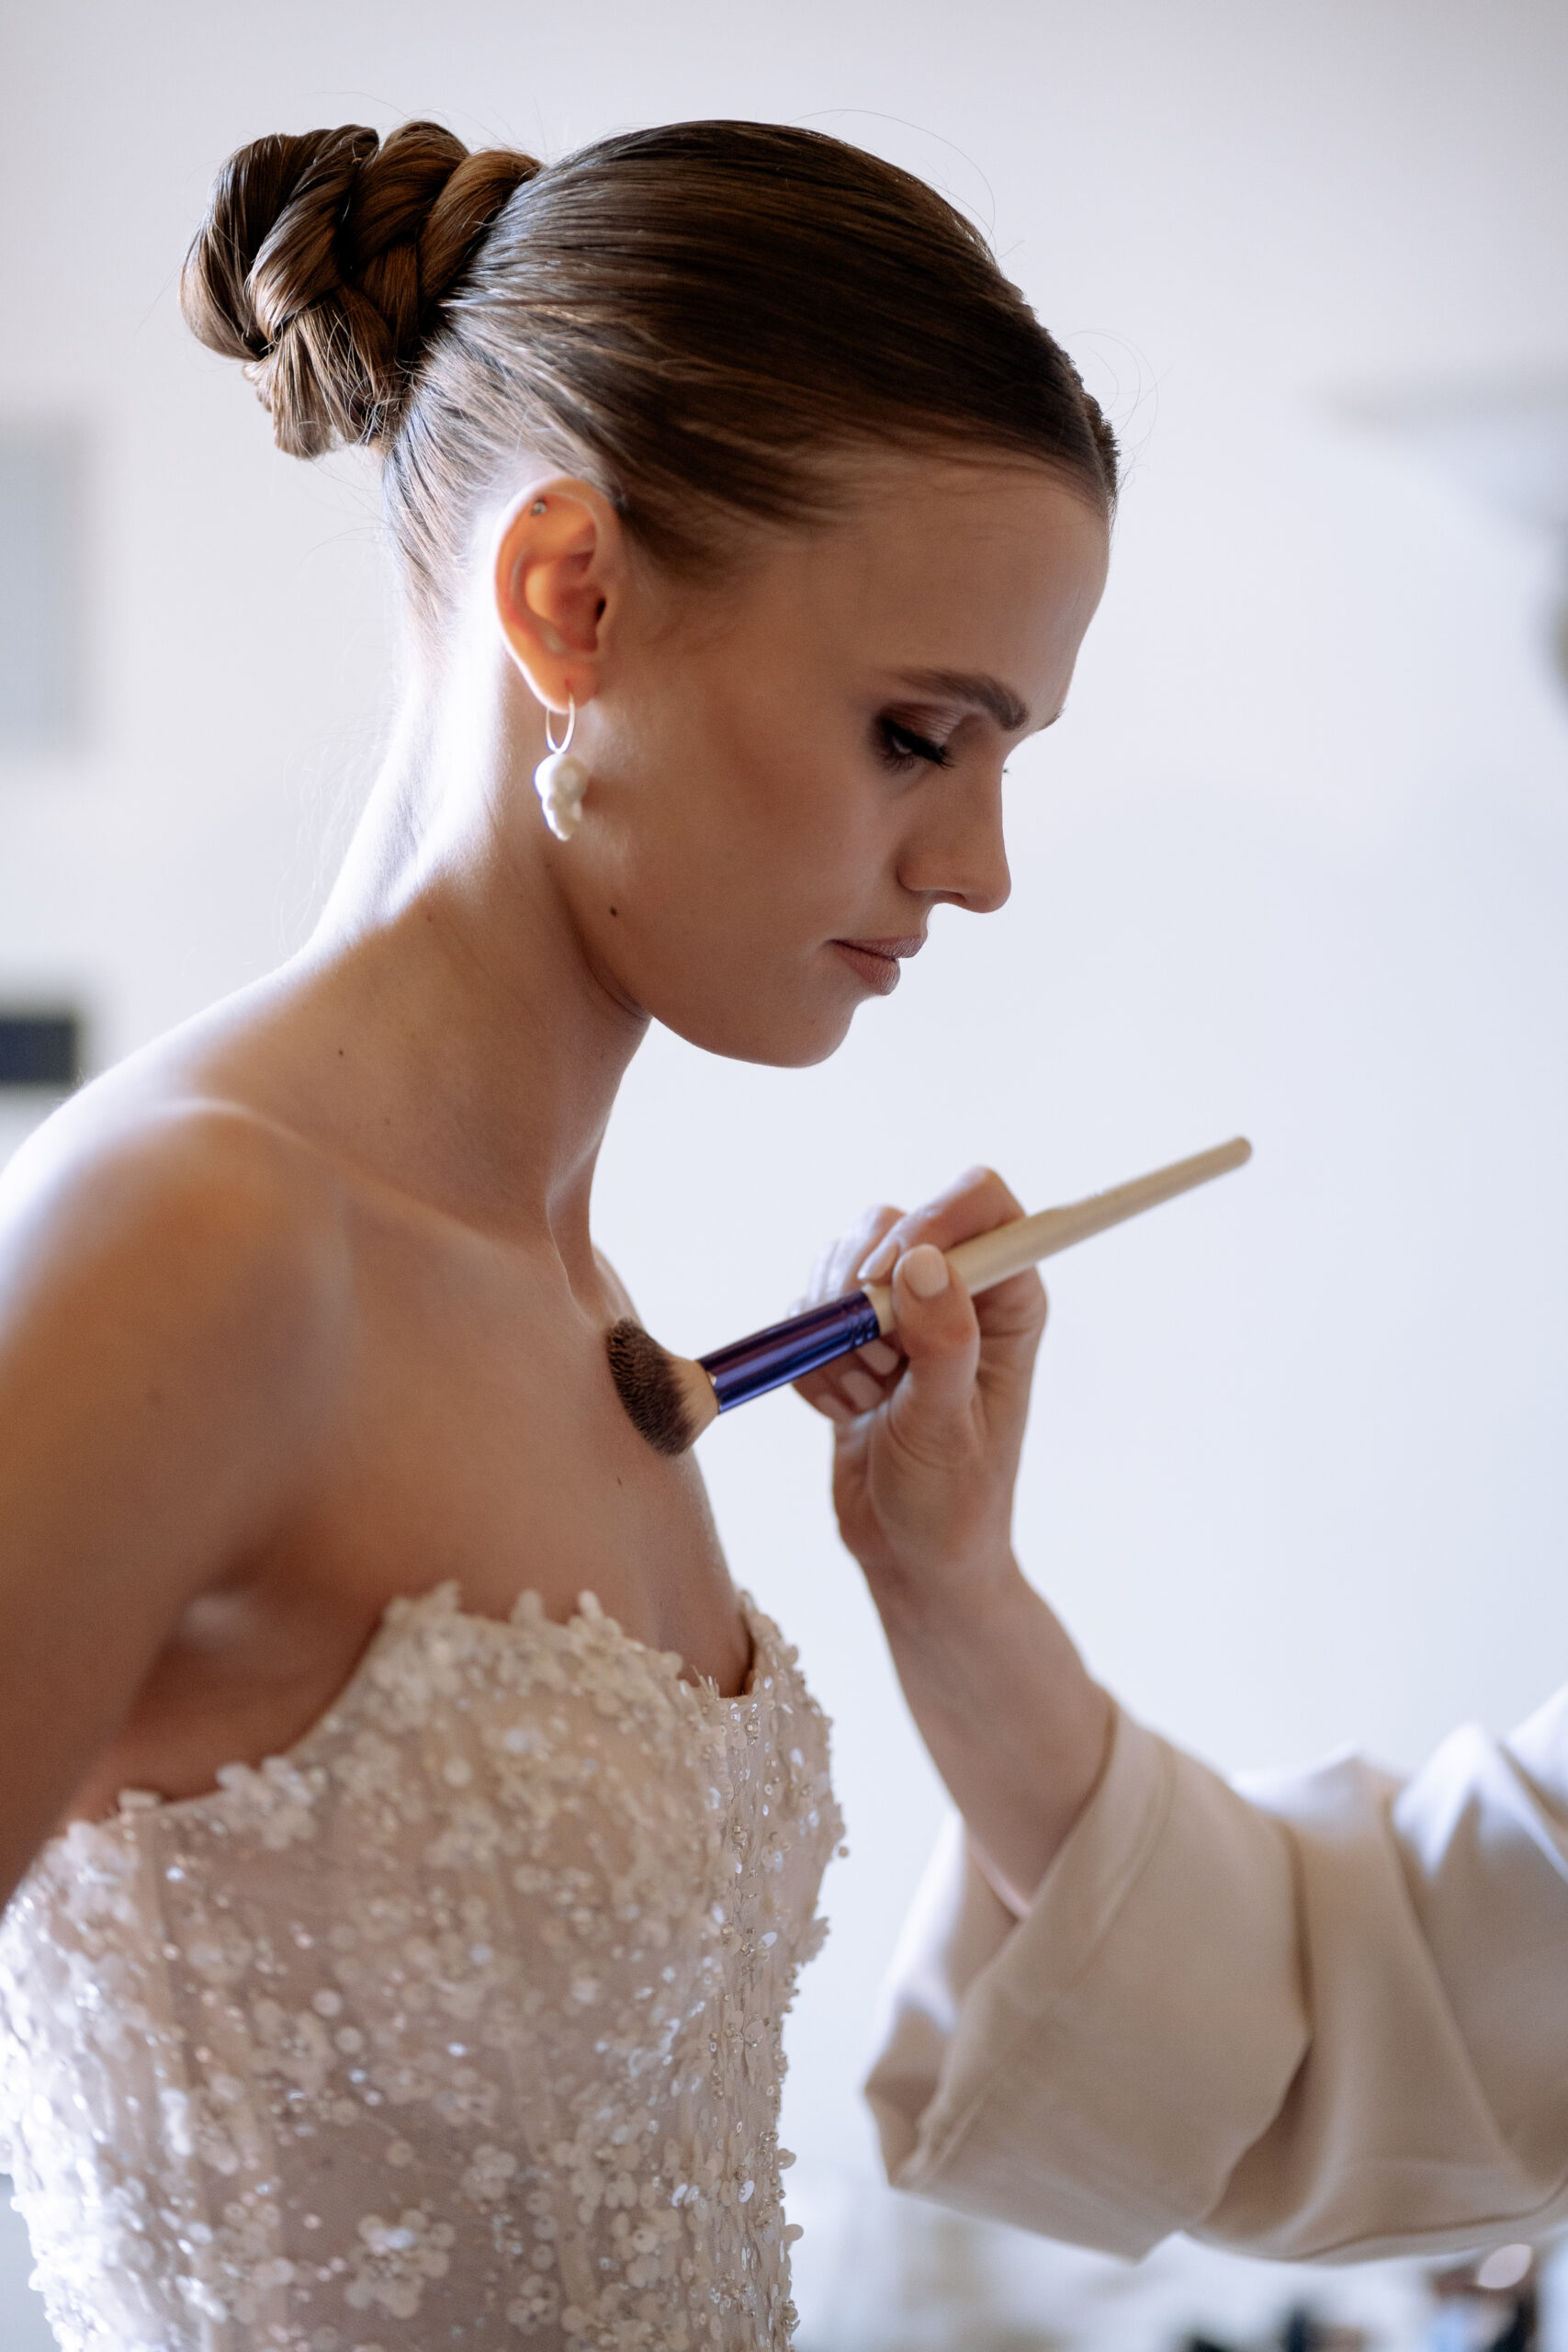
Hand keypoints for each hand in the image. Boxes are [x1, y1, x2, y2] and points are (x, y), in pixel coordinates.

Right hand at [794, 1165, 1046, 1610]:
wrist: (907, 1556)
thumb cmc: (952, 1503)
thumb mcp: (948, 1426)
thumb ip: (942, 1342)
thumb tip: (923, 1262)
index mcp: (1009, 1300)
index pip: (980, 1203)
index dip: (929, 1221)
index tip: (884, 1277)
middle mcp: (959, 1293)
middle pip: (890, 1223)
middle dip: (860, 1293)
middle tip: (876, 1364)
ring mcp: (900, 1314)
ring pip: (839, 1263)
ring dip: (833, 1335)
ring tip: (867, 1397)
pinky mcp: (851, 1339)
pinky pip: (806, 1314)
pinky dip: (812, 1364)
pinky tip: (844, 1412)